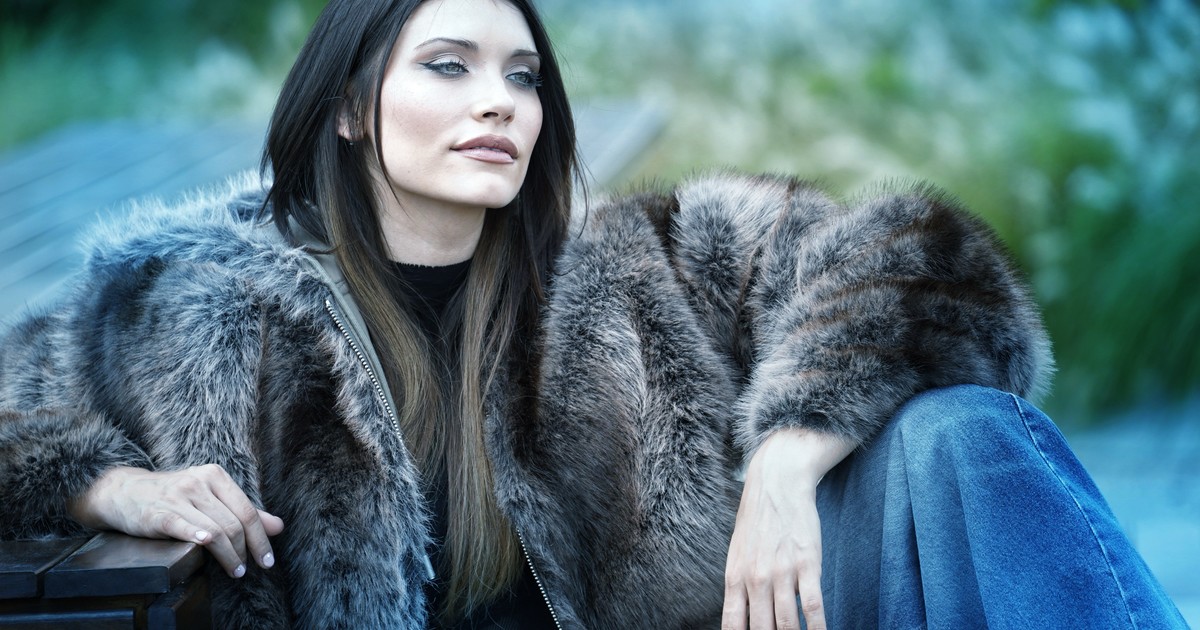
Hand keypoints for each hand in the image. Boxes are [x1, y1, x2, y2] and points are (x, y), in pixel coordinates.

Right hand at [67, 465, 283, 578]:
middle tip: (248, 570)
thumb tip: (278, 526)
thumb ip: (243, 510)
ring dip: (228, 555)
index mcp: (215, 476)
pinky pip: (182, 526)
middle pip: (234, 523)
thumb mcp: (210, 495)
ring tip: (235, 570)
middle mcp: (199, 483)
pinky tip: (206, 546)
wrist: (124, 491)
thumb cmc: (173, 495)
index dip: (261, 538)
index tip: (268, 560)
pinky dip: (198, 536)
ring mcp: (178, 497)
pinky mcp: (158, 513)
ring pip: (215, 529)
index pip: (248, 511)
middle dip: (245, 551)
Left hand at [722, 429, 855, 629]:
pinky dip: (818, 628)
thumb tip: (741, 620)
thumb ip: (740, 588)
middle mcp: (755, 579)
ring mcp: (781, 572)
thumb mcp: (737, 555)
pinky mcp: (806, 564)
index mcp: (735, 578)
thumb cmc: (757, 522)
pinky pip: (813, 607)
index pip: (733, 625)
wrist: (776, 483)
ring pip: (788, 624)